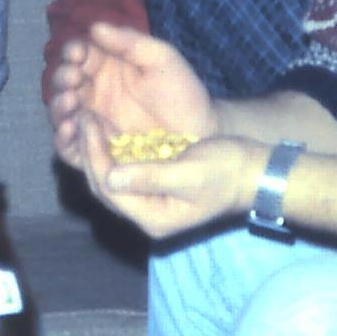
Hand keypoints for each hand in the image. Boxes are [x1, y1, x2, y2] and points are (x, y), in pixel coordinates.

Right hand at [46, 19, 216, 174]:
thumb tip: (95, 27)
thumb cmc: (182, 91)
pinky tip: (69, 129)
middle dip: (63, 78)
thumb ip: (130, 41)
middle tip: (72, 79)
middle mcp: (94, 92)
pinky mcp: (96, 149)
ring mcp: (93, 121)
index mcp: (106, 66)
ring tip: (69, 102)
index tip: (77, 54)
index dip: (73, 51)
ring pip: (62, 112)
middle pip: (64, 82)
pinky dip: (63, 138)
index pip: (79, 54)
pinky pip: (71, 146)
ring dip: (58, 106)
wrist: (200, 131)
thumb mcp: (160, 57)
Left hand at [88, 133, 265, 240]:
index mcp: (153, 218)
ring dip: (97, 151)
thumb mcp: (190, 173)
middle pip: (105, 186)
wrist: (254, 172)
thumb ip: (150, 176)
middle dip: (90, 152)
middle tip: (82, 117)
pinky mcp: (153, 188)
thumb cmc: (227, 171)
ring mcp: (149, 203)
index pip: (110, 189)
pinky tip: (105, 129)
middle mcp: (147, 215)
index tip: (89, 123)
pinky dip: (111, 152)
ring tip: (89, 120)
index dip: (95, 155)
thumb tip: (110, 176)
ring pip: (110, 179)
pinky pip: (122, 173)